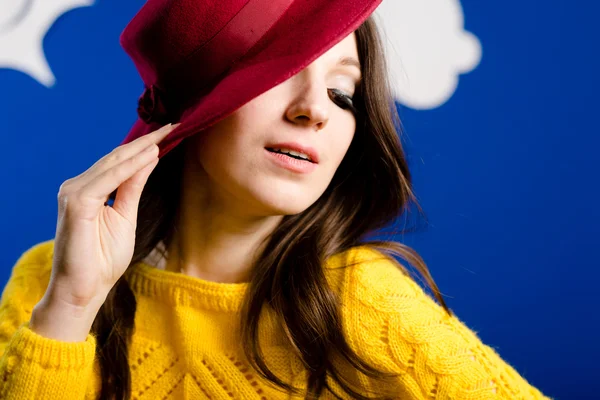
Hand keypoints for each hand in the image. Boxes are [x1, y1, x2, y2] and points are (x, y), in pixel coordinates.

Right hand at [47, 123, 177, 309]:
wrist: (84, 290)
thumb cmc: (102, 260)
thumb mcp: (125, 216)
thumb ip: (133, 187)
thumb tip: (148, 160)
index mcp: (88, 190)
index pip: (119, 162)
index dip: (144, 147)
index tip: (169, 133)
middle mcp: (77, 186)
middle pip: (116, 157)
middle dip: (146, 141)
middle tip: (172, 124)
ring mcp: (74, 192)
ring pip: (113, 163)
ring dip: (142, 147)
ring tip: (166, 132)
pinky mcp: (76, 201)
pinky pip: (109, 178)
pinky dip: (131, 165)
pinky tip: (150, 154)